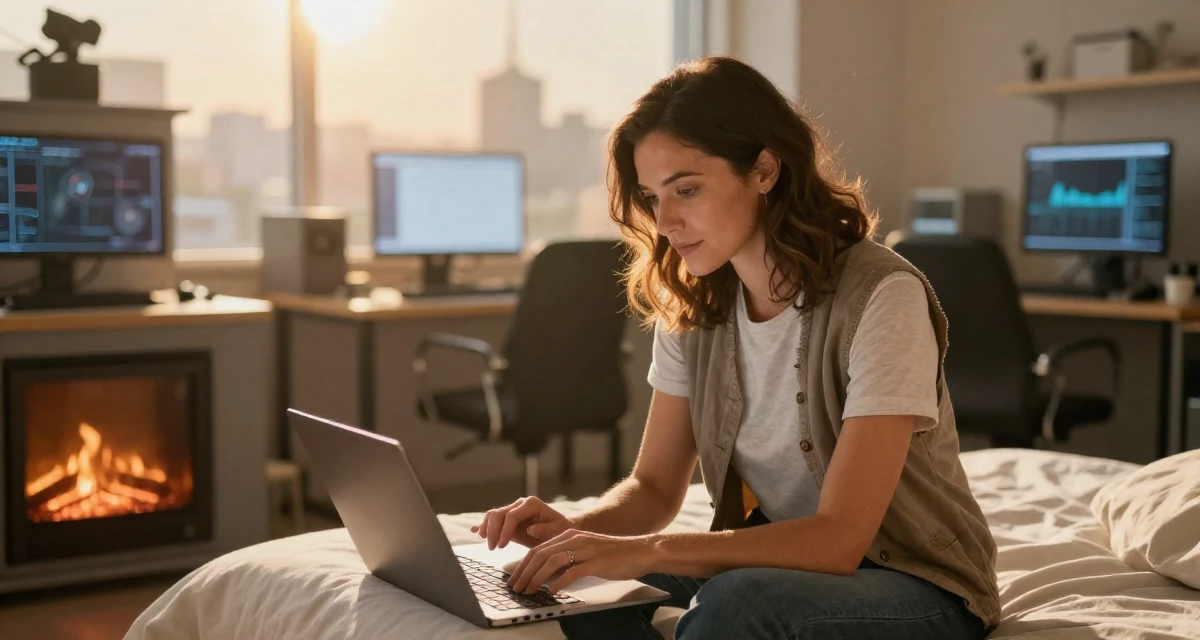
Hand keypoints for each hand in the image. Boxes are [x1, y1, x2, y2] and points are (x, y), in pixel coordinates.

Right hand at [471, 496, 572, 550]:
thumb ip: (546, 530)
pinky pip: (493, 520)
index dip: (504, 531)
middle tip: (492, 548)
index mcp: (532, 504)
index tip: (502, 546)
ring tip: (487, 544)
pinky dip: (483, 525)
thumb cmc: (561, 530)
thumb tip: (530, 528)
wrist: (560, 530)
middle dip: (492, 531)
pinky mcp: (508, 520)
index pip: (512, 515)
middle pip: (498, 513)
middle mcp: (520, 504)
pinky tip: (474, 532)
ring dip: (486, 529)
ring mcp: (512, 510)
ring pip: (493, 515)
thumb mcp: (559, 531)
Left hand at [508, 529, 657, 594]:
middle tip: (516, 588)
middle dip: (525, 572)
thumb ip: (567, 559)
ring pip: (552, 561)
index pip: (538, 549)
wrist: (641, 550)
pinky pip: (573, 571)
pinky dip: (560, 582)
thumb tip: (547, 574)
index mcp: (570, 536)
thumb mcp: (585, 552)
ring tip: (530, 590)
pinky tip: (553, 591)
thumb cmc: (614, 554)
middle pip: (541, 554)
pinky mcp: (597, 562)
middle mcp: (575, 539)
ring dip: (537, 578)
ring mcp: (586, 550)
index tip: (515, 579)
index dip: (523, 565)